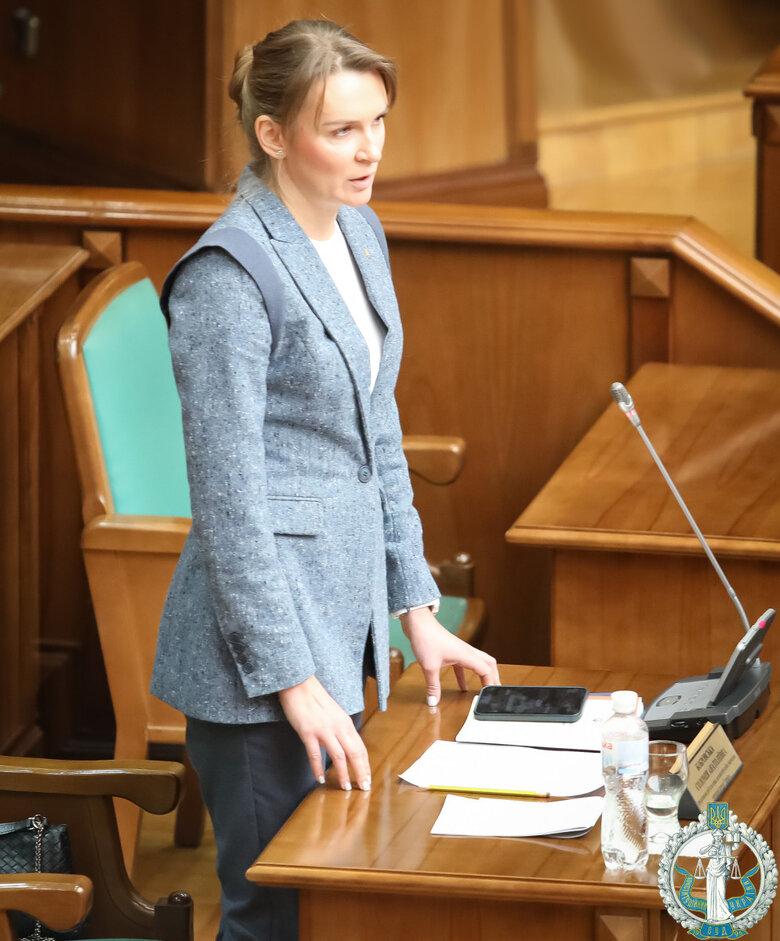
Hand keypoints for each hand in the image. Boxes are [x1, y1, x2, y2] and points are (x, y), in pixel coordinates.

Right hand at [278, 675, 370, 790]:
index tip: (367, 779)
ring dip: (343, 774)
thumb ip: (341, 730)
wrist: (299, 685)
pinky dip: (318, 768)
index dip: (365, 765)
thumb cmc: (315, 699)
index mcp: (346, 723)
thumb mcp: (334, 714)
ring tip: (345, 787)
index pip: (360, 748)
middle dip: (361, 773)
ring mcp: (323, 730)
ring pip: (338, 756)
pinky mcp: (308, 732)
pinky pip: (315, 754)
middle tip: (363, 788)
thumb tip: (347, 747)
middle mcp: (338, 727)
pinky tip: (320, 778)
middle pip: (354, 754)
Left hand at [400, 607, 499, 705]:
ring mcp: (459, 650)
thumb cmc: (426, 638)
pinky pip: (464, 665)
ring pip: (478, 663)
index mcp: (466, 655)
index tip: (491, 696)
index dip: (491, 683)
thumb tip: (434, 702)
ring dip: (483, 675)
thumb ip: (433, 686)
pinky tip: (462, 687)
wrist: (417, 622)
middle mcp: (466, 651)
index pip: (486, 670)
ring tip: (484, 689)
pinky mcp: (451, 651)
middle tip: (496, 691)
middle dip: (494, 677)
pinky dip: (466, 676)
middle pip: (488, 664)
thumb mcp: (429, 666)